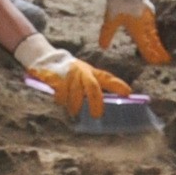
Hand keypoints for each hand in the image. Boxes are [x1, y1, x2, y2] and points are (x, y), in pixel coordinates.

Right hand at [13, 34, 127, 121]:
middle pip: (93, 88)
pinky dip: (62, 101)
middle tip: (96, 115)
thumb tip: (106, 103)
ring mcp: (70, 74)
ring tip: (74, 112)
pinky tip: (61, 101)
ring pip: (76, 96)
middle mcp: (82, 71)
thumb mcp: (84, 74)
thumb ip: (93, 86)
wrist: (47, 59)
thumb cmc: (70, 72)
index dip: (118, 85)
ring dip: (75, 106)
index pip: (107, 78)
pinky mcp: (57, 78)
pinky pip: (61, 95)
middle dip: (96, 102)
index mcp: (91, 71)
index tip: (128, 93)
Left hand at [98, 0, 169, 64]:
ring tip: (158, 45)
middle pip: (153, 40)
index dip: (151, 55)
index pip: (146, 46)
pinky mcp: (147, 6)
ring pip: (152, 30)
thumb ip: (107, 35)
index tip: (157, 62)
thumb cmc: (119, 2)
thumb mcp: (110, 20)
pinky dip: (152, 28)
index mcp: (138, 30)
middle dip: (158, 50)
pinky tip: (150, 26)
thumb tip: (103, 48)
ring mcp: (148, 15)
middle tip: (165, 59)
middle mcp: (145, 24)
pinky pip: (151, 21)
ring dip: (156, 39)